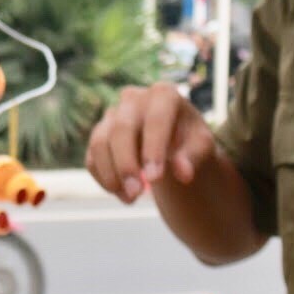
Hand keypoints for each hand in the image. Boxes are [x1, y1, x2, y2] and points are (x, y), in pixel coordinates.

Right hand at [86, 82, 220, 204]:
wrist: (173, 139)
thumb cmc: (189, 139)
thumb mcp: (201, 146)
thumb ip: (193, 156)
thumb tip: (183, 173)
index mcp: (163, 94)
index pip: (155, 119)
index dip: (153, 149)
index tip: (155, 179)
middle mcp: (133, 98)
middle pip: (122, 129)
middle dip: (126, 164)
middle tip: (136, 194)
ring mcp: (112, 114)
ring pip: (100, 142)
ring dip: (111, 174)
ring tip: (130, 199)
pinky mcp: (99, 133)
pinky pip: (92, 156)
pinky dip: (103, 177)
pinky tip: (121, 194)